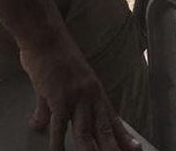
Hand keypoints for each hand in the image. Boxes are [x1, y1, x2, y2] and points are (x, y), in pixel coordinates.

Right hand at [22, 31, 142, 150]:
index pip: (111, 119)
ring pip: (86, 131)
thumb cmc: (53, 57)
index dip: (122, 136)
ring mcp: (76, 96)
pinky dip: (58, 142)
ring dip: (91, 150)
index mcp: (94, 91)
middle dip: (113, 147)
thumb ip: (50, 108)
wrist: (45, 37)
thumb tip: (40, 125)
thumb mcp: (58, 84)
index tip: (135, 149)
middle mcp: (90, 94)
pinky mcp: (59, 96)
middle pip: (104, 128)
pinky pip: (60, 125)